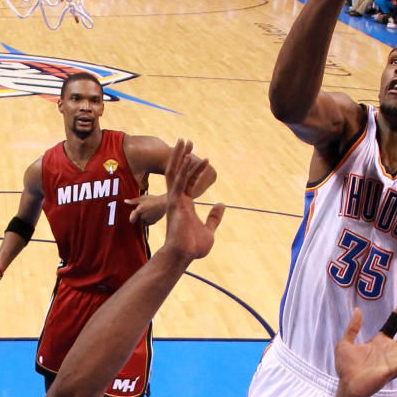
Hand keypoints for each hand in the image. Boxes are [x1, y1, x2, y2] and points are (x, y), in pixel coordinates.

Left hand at [126, 192, 166, 226]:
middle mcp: (143, 217)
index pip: (131, 219)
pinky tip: (152, 213)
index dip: (132, 216)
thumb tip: (125, 201)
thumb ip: (133, 201)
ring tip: (149, 210)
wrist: (165, 203)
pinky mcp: (153, 222)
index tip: (135, 212)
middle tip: (144, 209)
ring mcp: (148, 221)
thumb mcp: (142, 198)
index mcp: (139, 211)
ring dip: (143, 218)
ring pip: (142, 221)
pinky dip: (148, 219)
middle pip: (137, 219)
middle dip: (139, 216)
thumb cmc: (153, 199)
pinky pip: (147, 222)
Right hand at [162, 139, 224, 263]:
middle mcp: (178, 199)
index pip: (188, 181)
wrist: (183, 255)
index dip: (193, 167)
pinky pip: (179, 182)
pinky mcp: (175, 203)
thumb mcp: (209, 230)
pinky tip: (191, 158)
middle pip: (177, 172)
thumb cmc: (193, 246)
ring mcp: (175, 200)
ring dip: (180, 156)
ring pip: (175, 173)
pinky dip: (185, 170)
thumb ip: (214, 217)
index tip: (199, 155)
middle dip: (181, 155)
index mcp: (185, 204)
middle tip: (185, 140)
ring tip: (185, 140)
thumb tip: (222, 205)